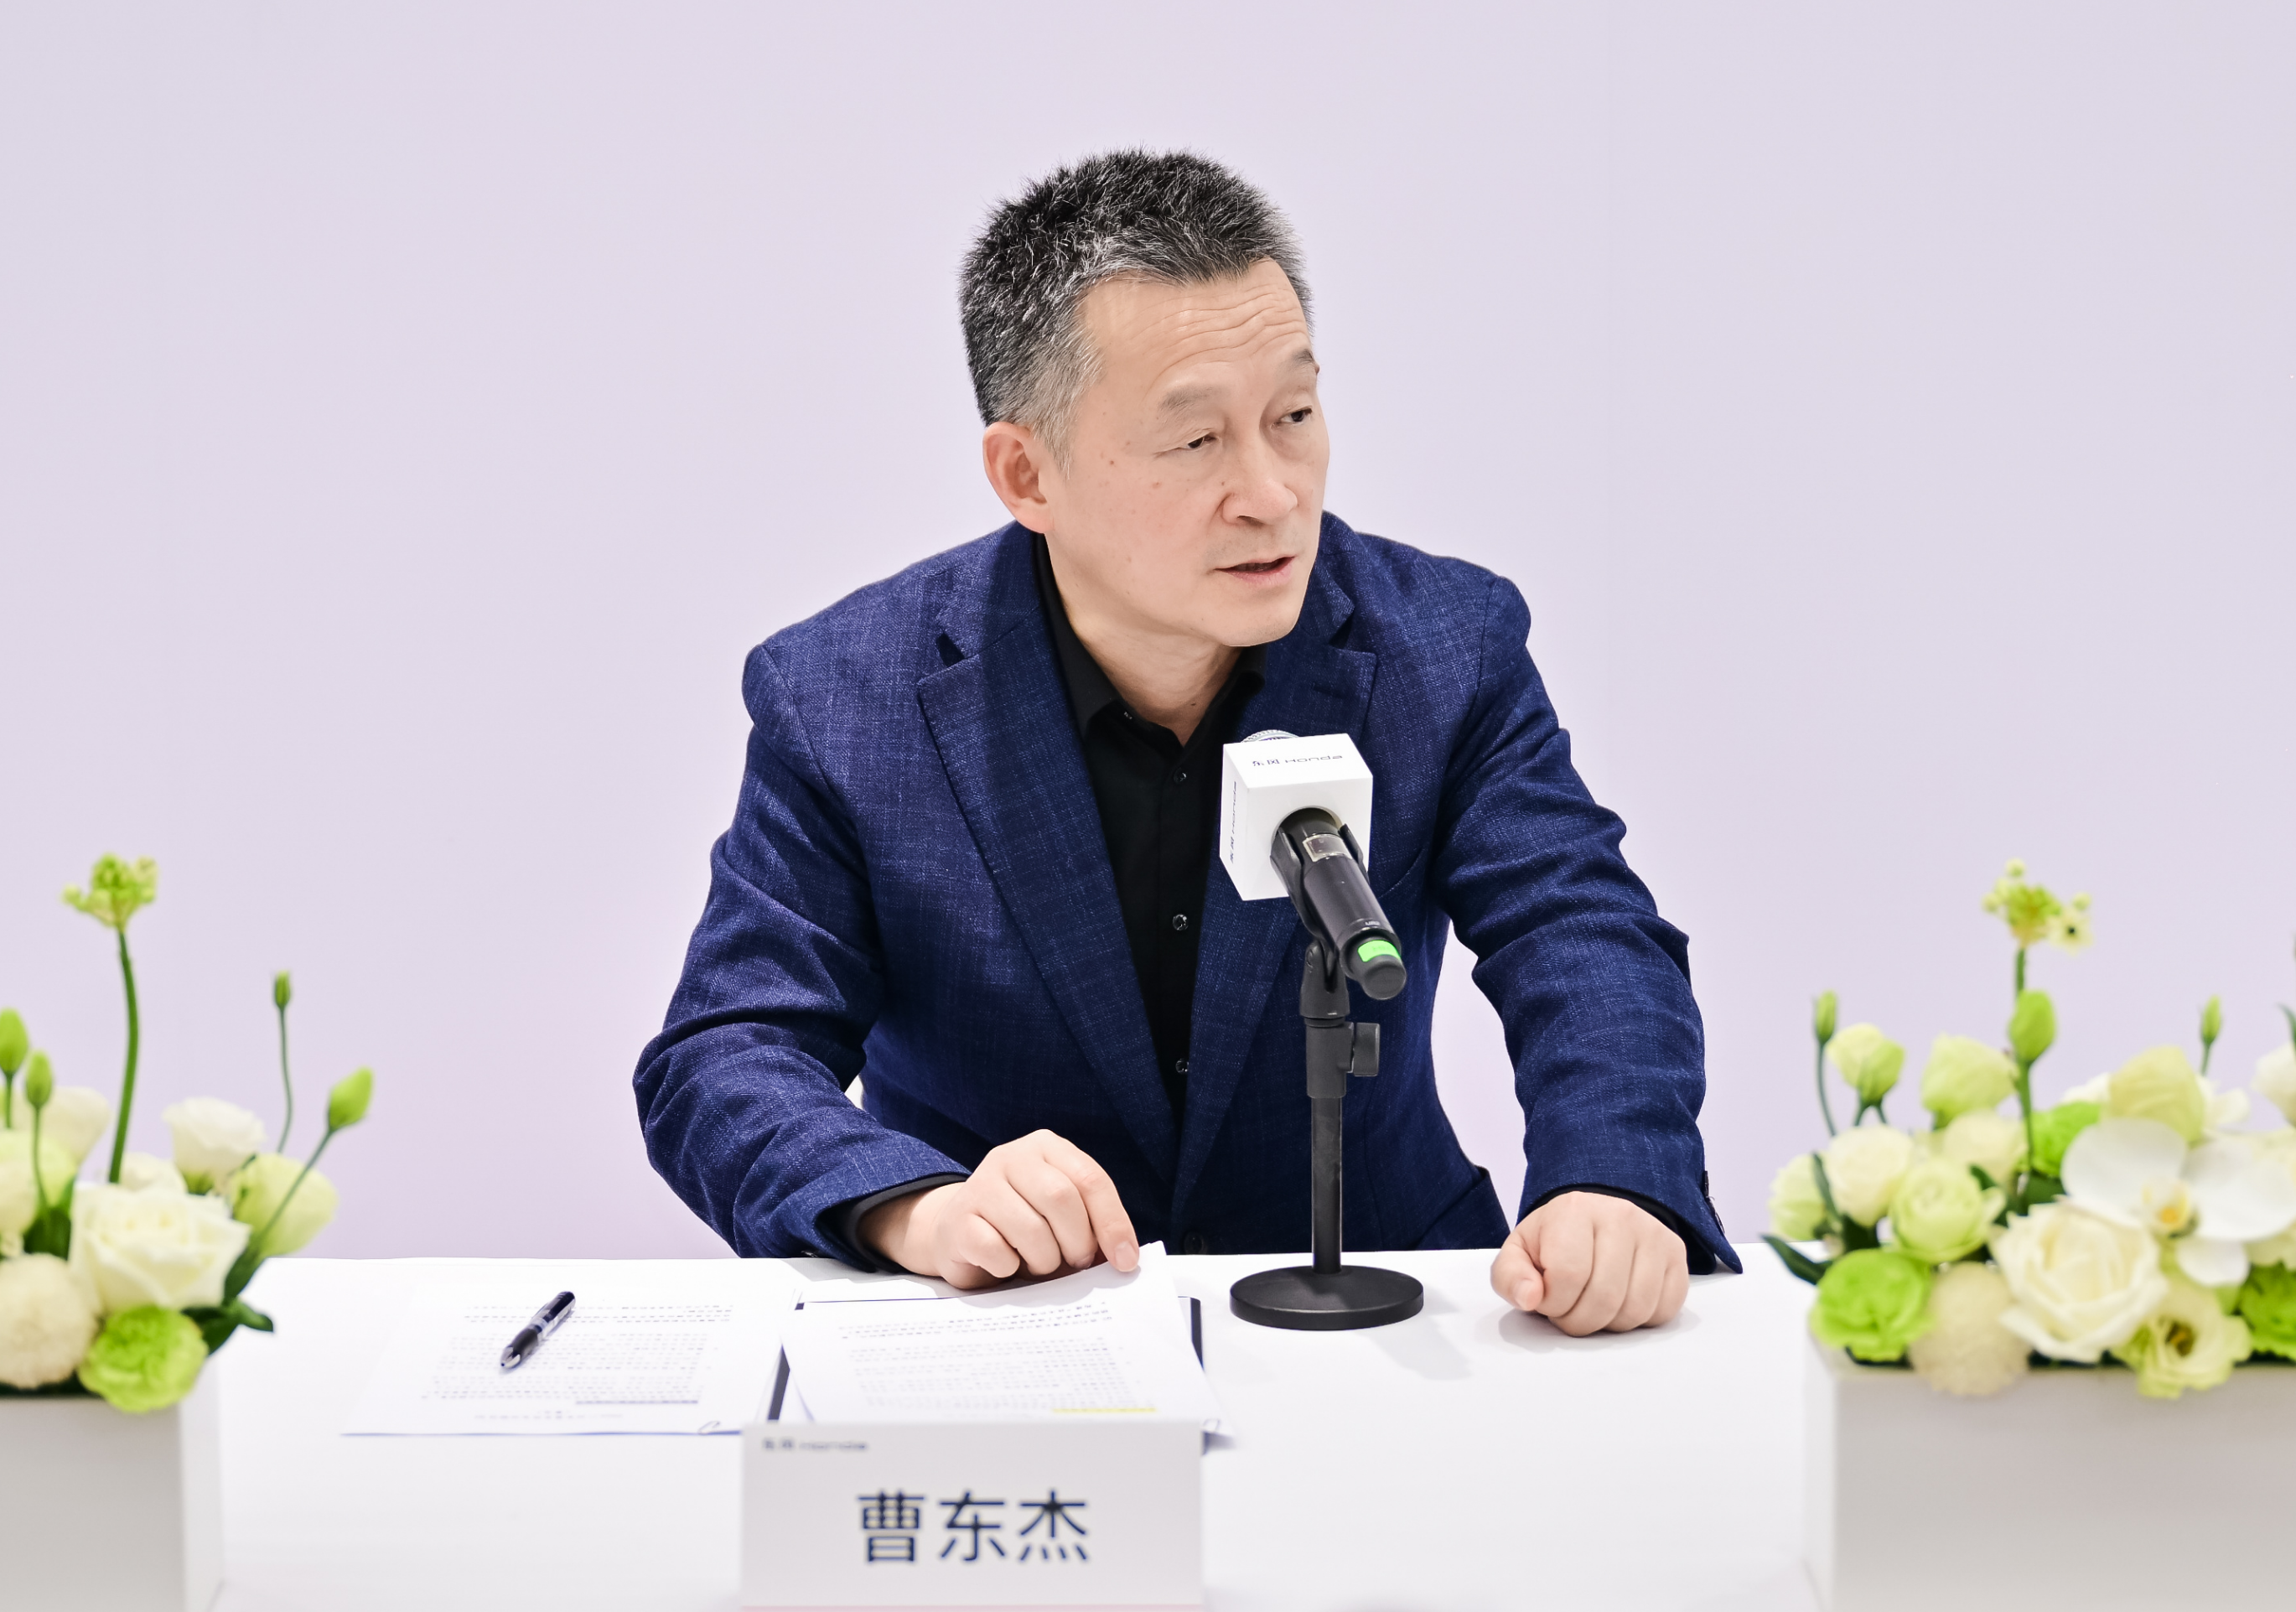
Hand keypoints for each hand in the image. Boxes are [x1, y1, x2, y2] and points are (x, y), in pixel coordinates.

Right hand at [860, 1130, 1139, 1289]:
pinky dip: (1009, 1268)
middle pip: (1060, 1198)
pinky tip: (1005, 1263)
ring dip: (1044, 1260)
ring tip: (1039, 1263)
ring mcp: (980, 1185)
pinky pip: (995, 1250)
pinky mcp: (958, 1218)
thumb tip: (1125, 1259)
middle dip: (1077, 1242)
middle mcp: (1011, 1157)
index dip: (1113, 1223)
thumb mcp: (1063, 1217)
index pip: (1090, 1179)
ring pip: (1030, 1229)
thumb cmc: (1025, 1226)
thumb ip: (1093, 1228)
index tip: (1125, 1261)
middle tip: (1075, 1262)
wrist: (960, 1233)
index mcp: (1047, 1148)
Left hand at [1489, 1191, 1688, 1335]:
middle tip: (1569, 1309)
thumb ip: (1510, 1277)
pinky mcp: (1677, 1255)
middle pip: (1605, 1298)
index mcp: (1575, 1210)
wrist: (1592, 1222)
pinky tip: (1621, 1301)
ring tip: (1593, 1304)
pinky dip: (1640, 1320)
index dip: (1553, 1303)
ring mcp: (1654, 1234)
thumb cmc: (1554, 1242)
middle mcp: (1621, 1215)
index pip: (1568, 1277)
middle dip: (1579, 1320)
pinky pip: (1664, 1310)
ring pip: (1636, 1309)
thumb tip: (1529, 1298)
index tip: (1547, 1298)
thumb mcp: (1519, 1254)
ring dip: (1609, 1324)